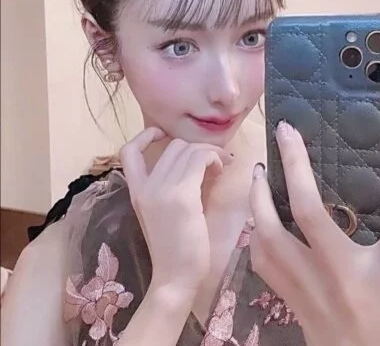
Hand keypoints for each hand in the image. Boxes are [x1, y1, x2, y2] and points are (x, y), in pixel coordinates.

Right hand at [120, 127, 232, 292]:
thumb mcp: (163, 212)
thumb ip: (172, 186)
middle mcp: (146, 186)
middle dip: (196, 147)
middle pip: (172, 146)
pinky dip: (214, 158)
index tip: (162, 135)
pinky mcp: (181, 196)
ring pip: (188, 149)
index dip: (145, 136)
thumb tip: (195, 162)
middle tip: (212, 162)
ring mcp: (162, 190)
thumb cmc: (174, 248)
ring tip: (219, 167)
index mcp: (137, 191)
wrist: (175, 277)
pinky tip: (220, 171)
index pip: (128, 152)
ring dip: (209, 152)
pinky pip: (200, 159)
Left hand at [249, 121, 379, 345]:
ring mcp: (303, 291)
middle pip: (294, 218)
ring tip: (257, 181)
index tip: (296, 131)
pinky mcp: (292, 303)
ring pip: (267, 243)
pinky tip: (257, 226)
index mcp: (356, 268)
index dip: (308, 166)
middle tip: (276, 145)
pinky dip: (256, 241)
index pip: (326, 207)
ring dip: (258, 205)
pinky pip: (263, 268)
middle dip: (282, 175)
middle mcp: (325, 276)